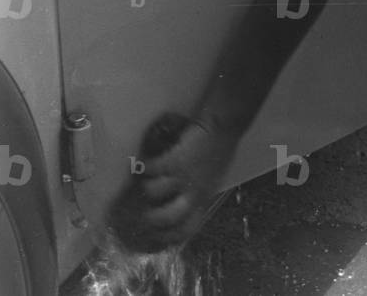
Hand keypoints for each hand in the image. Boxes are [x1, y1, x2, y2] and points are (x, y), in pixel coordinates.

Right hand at [109, 112, 240, 252]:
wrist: (223, 127)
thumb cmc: (218, 153)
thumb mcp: (211, 180)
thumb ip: (196, 193)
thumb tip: (176, 204)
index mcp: (204, 199)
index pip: (187, 229)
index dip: (168, 237)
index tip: (154, 237)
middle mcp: (194, 192)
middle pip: (167, 218)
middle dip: (151, 218)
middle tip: (143, 212)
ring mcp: (183, 177)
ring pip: (152, 191)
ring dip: (146, 184)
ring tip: (149, 176)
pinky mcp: (173, 161)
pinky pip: (149, 169)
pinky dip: (144, 165)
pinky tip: (145, 161)